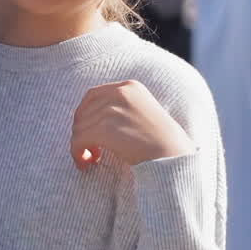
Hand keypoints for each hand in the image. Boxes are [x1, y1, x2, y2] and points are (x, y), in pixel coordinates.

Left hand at [71, 80, 193, 170]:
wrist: (173, 154)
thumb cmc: (159, 140)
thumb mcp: (142, 113)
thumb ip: (120, 108)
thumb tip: (88, 118)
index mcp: (130, 87)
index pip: (93, 95)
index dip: (84, 114)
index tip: (86, 131)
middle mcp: (120, 93)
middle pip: (83, 111)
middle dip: (80, 131)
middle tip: (89, 149)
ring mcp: (112, 109)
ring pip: (79, 127)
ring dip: (79, 145)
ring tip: (91, 158)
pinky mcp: (105, 128)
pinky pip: (78, 140)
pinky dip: (77, 153)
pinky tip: (87, 163)